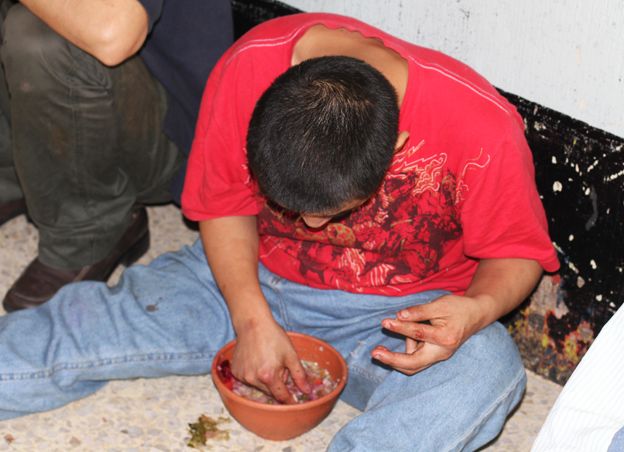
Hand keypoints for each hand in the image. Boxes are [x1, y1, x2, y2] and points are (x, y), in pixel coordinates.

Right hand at [230, 321, 310, 403]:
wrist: (252, 323)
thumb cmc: (273, 337)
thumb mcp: (291, 355)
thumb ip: (299, 375)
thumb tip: (307, 391)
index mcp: (268, 376)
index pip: (281, 396)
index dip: (289, 400)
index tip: (294, 402)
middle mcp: (253, 379)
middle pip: (269, 392)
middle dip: (277, 384)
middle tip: (280, 367)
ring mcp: (242, 376)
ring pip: (258, 386)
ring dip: (265, 380)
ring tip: (267, 361)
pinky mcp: (235, 371)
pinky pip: (248, 379)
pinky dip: (254, 374)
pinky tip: (256, 360)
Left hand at [371, 294, 486, 374]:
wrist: (475, 315)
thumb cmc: (457, 308)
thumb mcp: (439, 305)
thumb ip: (419, 311)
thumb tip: (399, 315)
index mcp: (444, 338)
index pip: (418, 334)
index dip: (400, 327)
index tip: (385, 322)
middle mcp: (442, 352)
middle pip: (413, 364)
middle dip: (392, 360)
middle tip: (374, 354)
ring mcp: (438, 356)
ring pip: (413, 364)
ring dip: (396, 359)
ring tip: (381, 347)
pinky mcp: (434, 355)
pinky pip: (416, 358)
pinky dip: (405, 352)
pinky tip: (402, 335)